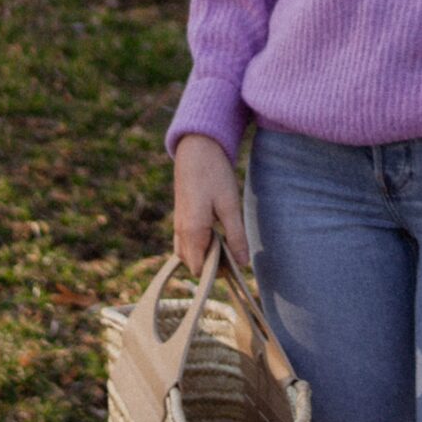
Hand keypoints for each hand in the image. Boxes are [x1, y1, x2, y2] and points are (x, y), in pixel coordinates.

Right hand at [173, 133, 249, 275]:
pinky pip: (185, 241)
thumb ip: (236, 236)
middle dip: (211, 266)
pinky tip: (216, 234)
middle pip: (192, 263)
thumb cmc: (213, 174)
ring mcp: (178, 224)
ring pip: (187, 253)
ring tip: (227, 244)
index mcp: (193, 231)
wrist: (196, 148)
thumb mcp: (230, 205)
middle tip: (234, 254)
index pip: (199, 268)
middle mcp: (181, 231)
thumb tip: (243, 263)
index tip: (235, 266)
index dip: (216, 273)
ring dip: (204, 255)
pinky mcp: (180, 216)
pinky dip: (199, 245)